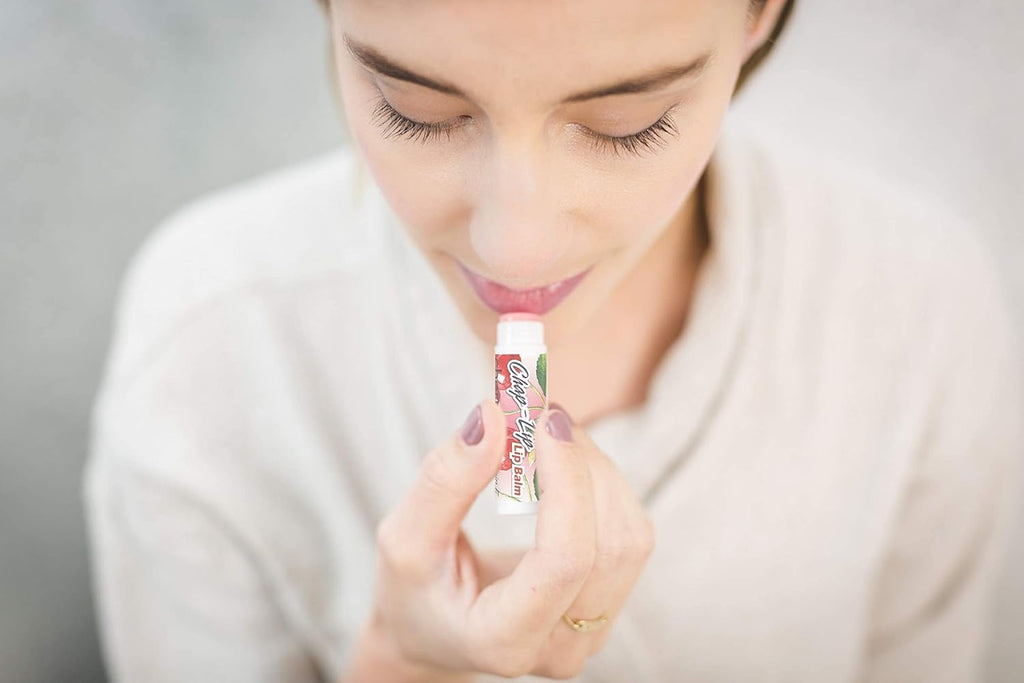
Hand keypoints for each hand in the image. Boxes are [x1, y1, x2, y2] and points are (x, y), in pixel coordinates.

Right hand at [364, 398, 655, 679]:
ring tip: (546, 431)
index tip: (543, 420)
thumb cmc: (413, 589)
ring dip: (595, 467)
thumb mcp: (404, 538)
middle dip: (582, 463)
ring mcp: (593, 631)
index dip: (567, 481)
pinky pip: (629, 533)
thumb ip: (444, 482)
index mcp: (504, 640)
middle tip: (540, 408)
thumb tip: (493, 417)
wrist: (432, 632)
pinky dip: (601, 483)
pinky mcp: (608, 603)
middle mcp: (561, 647)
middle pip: (610, 543)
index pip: (565, 561)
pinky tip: (562, 463)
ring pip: (630, 534)